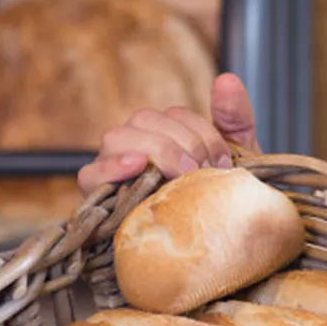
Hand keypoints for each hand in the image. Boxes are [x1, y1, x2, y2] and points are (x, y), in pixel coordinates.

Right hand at [76, 73, 260, 194]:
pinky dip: (110, 168)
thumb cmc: (217, 200)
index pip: (174, 115)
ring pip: (117, 138)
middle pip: (144, 120)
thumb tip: (227, 79)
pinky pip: (90, 174)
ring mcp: (113, 169)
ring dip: (153, 151)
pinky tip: (135, 166)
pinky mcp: (98, 197)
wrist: (212, 247)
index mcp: (165, 135)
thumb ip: (234, 117)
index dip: (201, 132)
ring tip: (178, 173)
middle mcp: (135, 146)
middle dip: (179, 142)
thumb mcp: (236, 159)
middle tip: (200, 171)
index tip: (223, 162)